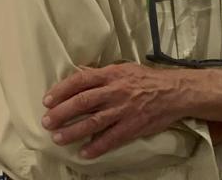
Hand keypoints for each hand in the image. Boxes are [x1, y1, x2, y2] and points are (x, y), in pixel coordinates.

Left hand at [42, 63, 183, 158]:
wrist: (175, 92)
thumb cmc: (147, 79)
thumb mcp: (124, 69)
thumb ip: (102, 73)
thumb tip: (79, 74)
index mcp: (112, 75)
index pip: (81, 80)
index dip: (62, 90)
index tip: (47, 100)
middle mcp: (116, 91)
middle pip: (83, 102)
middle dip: (62, 113)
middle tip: (47, 121)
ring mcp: (124, 110)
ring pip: (94, 122)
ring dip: (73, 131)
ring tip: (58, 138)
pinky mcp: (133, 125)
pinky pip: (112, 138)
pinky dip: (97, 147)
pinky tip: (85, 152)